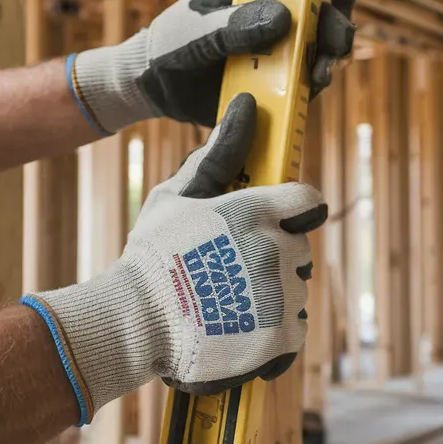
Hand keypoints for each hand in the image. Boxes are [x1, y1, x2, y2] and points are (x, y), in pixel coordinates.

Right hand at [23, 94, 327, 423]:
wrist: (134, 323)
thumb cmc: (152, 256)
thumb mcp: (178, 195)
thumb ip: (218, 154)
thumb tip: (245, 107)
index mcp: (257, 210)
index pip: (308, 201)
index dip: (294, 211)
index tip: (274, 223)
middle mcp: (277, 250)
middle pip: (298, 249)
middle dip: (272, 257)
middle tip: (228, 272)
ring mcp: (282, 295)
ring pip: (294, 291)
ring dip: (272, 296)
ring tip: (226, 303)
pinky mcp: (281, 336)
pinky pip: (295, 330)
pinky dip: (274, 334)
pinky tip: (240, 330)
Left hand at [67, 0, 354, 133]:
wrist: (148, 88)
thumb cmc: (167, 46)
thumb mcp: (194, 34)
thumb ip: (232, 27)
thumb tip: (283, 17)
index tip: (331, 14)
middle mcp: (267, 24)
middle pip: (315, 24)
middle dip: (332, 35)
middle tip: (337, 50)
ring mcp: (271, 57)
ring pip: (312, 58)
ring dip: (322, 66)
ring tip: (318, 78)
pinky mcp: (268, 90)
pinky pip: (296, 91)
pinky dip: (305, 95)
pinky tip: (303, 99)